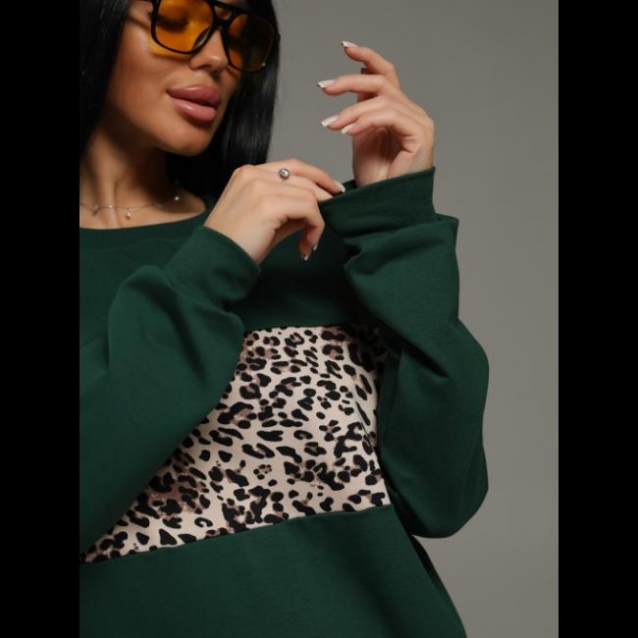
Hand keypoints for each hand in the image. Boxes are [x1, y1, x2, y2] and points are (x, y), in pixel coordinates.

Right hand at [204, 159, 343, 264]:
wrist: (215, 261)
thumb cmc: (236, 245)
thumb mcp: (266, 220)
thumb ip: (289, 209)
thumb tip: (316, 208)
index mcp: (248, 173)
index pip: (292, 166)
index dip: (316, 177)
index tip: (332, 191)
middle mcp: (253, 174)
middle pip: (303, 175)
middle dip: (325, 194)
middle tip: (336, 210)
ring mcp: (260, 186)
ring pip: (308, 194)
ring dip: (317, 220)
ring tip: (310, 241)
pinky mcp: (268, 204)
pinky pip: (308, 209)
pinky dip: (315, 228)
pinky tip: (306, 246)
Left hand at [318, 42, 434, 186]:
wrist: (384, 210)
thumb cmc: (375, 181)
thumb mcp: (361, 138)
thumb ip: (360, 112)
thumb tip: (350, 85)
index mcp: (400, 112)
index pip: (386, 75)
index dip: (366, 58)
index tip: (344, 48)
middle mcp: (413, 113)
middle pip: (383, 81)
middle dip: (350, 80)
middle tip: (324, 88)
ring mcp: (420, 123)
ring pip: (383, 99)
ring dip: (352, 110)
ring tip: (331, 125)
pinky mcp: (420, 135)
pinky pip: (389, 115)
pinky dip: (365, 120)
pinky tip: (348, 131)